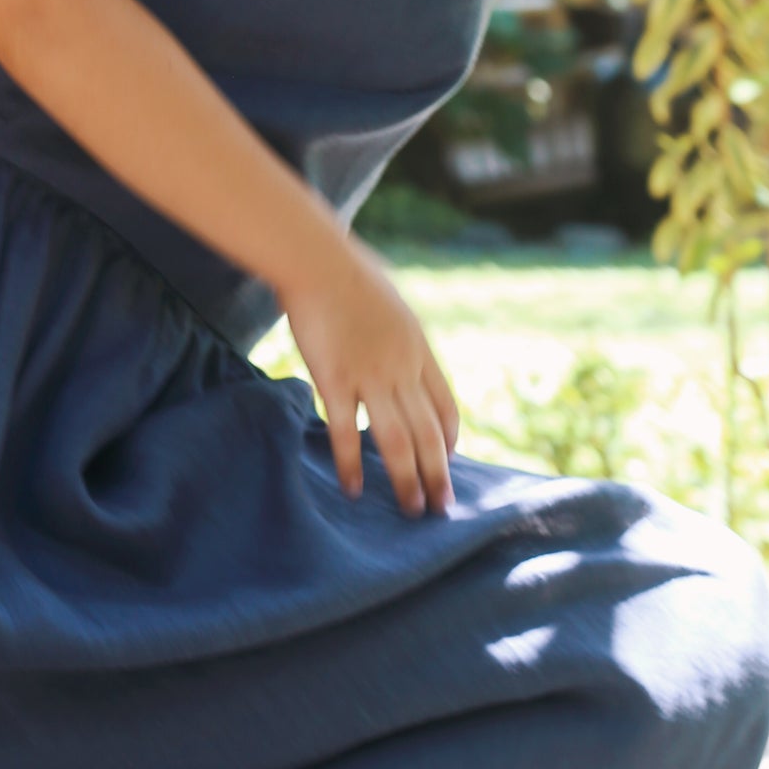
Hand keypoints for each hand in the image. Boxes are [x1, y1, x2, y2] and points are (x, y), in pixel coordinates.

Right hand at [280, 230, 459, 516]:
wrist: (317, 259)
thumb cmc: (346, 271)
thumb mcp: (389, 302)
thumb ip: (395, 330)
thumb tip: (392, 336)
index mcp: (419, 349)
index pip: (446, 406)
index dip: (450, 439)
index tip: (447, 461)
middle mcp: (403, 368)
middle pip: (429, 432)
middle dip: (437, 474)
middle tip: (442, 507)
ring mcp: (371, 375)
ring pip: (397, 440)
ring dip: (407, 479)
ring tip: (412, 510)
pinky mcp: (335, 379)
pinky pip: (348, 432)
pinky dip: (352, 464)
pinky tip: (354, 489)